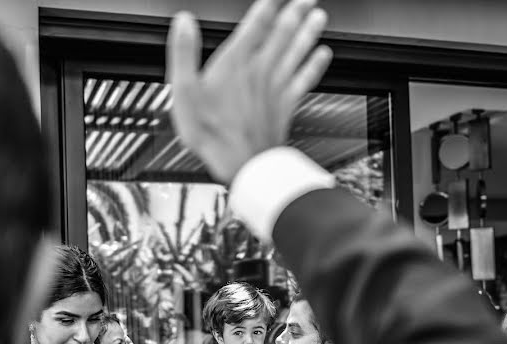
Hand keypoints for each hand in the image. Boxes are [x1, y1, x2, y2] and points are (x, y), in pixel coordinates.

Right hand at [167, 0, 332, 182]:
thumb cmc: (212, 133)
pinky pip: (305, 78)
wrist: (242, 164)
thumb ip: (184, 53)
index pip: (256, 22)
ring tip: (319, 15)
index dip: (268, 4)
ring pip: (297, 51)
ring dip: (309, 31)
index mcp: (236, 62)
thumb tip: (183, 22)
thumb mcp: (184, 92)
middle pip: (283, 32)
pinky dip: (315, 64)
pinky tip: (323, 54)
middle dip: (296, 10)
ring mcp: (276, 87)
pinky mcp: (286, 104)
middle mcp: (260, 69)